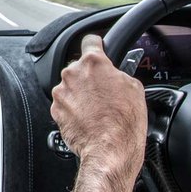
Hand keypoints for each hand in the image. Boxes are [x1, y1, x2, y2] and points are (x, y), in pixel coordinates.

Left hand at [50, 34, 146, 175]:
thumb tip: (116, 74)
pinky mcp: (56, 110)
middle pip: (80, 67)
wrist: (109, 150)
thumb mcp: (135, 89)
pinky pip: (65, 104)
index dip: (97, 45)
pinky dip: (73, 109)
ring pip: (71, 87)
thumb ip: (120, 74)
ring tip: (97, 109)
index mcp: (93, 63)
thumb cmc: (124, 122)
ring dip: (81, 94)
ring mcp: (62, 93)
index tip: (98, 48)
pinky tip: (88, 118)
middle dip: (90, 77)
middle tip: (104, 92)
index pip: (90, 41)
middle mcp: (73, 74)